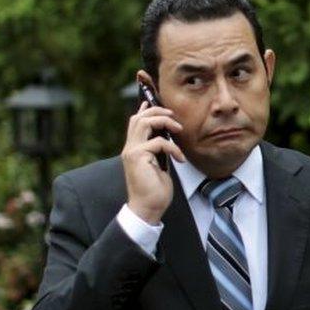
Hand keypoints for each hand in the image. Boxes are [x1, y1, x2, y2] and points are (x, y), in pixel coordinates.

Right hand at [122, 101, 186, 223]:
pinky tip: (180, 158)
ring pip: (144, 123)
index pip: (135, 122)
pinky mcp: (138, 158)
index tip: (153, 101)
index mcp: (133, 149)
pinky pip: (158, 142)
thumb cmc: (155, 190)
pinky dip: (173, 147)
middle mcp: (130, 148)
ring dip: (163, 121)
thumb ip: (158, 150)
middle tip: (173, 117)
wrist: (148, 208)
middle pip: (138, 118)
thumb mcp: (159, 164)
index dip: (144, 109)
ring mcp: (132, 152)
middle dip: (157, 111)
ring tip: (178, 129)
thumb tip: (165, 137)